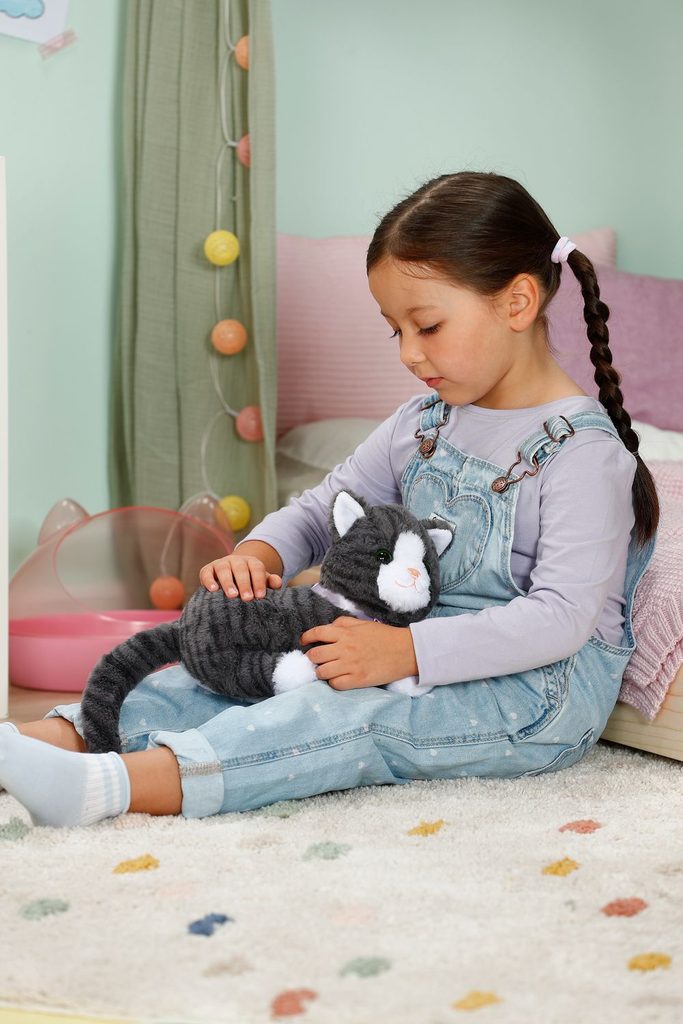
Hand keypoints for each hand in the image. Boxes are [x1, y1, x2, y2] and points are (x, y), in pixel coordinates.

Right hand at [199, 554, 281, 599]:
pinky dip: (208, 580)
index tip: (260, 596)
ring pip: (223, 569)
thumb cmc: (250, 583)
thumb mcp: (261, 581)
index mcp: (251, 562)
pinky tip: (213, 590)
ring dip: (228, 582)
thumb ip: (270, 582)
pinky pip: (206, 573)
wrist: (232, 575)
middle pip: (240, 568)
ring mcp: (221, 563)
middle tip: (247, 598)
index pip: (256, 568)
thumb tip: (278, 583)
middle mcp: (236, 560)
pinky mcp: (207, 569)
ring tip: (232, 595)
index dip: (259, 581)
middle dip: (244, 583)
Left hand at [300, 617, 418, 689]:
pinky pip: (335, 684)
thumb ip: (343, 623)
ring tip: (328, 671)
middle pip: (315, 655)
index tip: (304, 643)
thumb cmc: (384, 636)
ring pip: (322, 672)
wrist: (406, 650)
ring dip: (322, 672)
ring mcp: (351, 665)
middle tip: (319, 659)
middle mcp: (345, 648)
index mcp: (345, 633)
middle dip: (313, 658)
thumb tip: (327, 629)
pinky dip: (334, 682)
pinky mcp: (358, 680)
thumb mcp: (362, 623)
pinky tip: (339, 679)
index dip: (306, 638)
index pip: (316, 633)